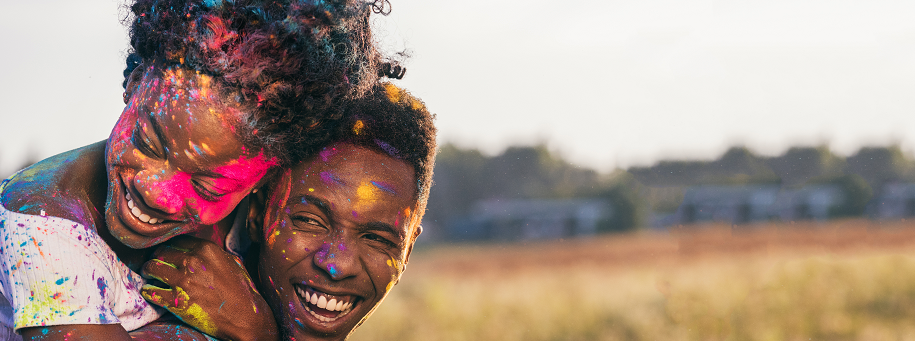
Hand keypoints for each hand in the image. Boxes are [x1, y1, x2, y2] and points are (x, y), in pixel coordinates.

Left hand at [140, 236, 277, 340]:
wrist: (244, 317)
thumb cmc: (241, 290)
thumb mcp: (233, 262)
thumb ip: (213, 253)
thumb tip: (200, 250)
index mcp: (206, 249)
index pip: (176, 241)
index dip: (169, 247)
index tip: (166, 253)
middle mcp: (192, 261)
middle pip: (160, 252)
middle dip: (155, 257)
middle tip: (154, 264)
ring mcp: (182, 281)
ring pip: (151, 268)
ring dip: (148, 271)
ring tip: (150, 276)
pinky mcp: (175, 301)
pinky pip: (150, 291)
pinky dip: (148, 291)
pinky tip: (151, 291)